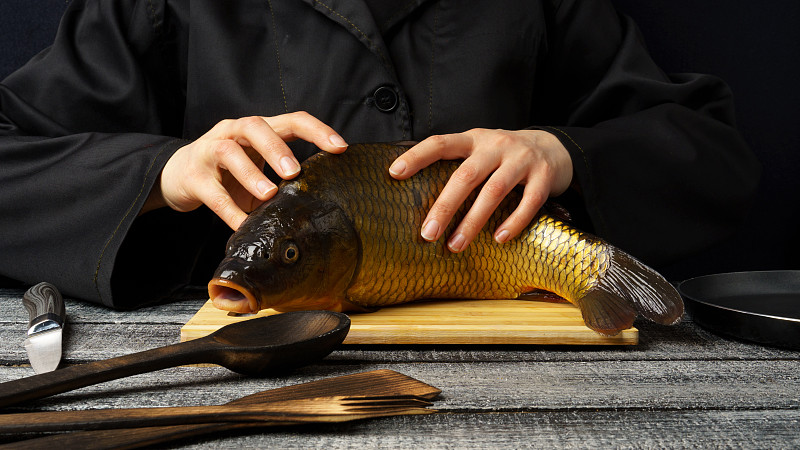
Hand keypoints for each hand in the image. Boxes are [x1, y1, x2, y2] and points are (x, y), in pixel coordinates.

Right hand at [144, 112, 346, 228]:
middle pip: (256, 126)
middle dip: (277, 148)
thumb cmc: (229, 173)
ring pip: (229, 152)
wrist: (178, 175)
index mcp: (258, 130)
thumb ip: (284, 180)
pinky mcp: (193, 176)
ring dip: (251, 173)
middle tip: (296, 171)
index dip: (317, 130)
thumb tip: (319, 205)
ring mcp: (209, 150)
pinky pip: (212, 193)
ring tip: (268, 195)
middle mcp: (233, 132)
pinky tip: (243, 226)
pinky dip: (229, 211)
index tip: (341, 148)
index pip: (292, 120)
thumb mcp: (259, 170)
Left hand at [388, 129, 572, 251]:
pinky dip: (513, 222)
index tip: (394, 173)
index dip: (417, 156)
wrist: (555, 148)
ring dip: (473, 221)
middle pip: (466, 175)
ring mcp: (522, 160)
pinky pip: (528, 202)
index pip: (441, 143)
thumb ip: (456, 163)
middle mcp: (496, 145)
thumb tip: (412, 186)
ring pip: (494, 191)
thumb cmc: (505, 156)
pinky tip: (499, 239)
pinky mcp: (544, 176)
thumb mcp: (480, 150)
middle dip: (445, 206)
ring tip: (456, 245)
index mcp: (474, 139)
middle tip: (428, 234)